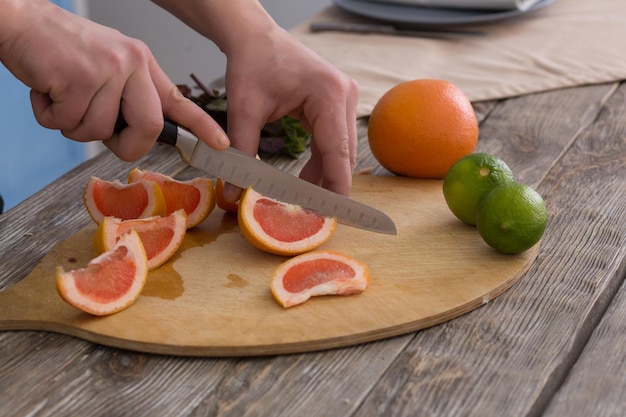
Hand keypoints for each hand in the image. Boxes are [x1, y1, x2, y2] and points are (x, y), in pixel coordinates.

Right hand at [0, 0, 228, 160]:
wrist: (21, 22)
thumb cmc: (61, 51)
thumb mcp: (108, 66)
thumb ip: (127, 97)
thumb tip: (134, 135)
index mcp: (141, 64)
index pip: (178, 100)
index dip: (202, 127)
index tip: (222, 145)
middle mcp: (131, 65)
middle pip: (148, 128)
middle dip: (125, 144)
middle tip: (104, 135)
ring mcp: (106, 70)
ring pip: (99, 131)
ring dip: (72, 124)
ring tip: (62, 95)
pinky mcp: (78, 78)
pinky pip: (67, 122)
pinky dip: (50, 116)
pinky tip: (47, 91)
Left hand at [151, 0, 358, 200]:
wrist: (255, 37)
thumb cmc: (251, 65)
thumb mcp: (244, 110)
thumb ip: (241, 152)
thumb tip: (232, 193)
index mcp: (328, 94)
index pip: (337, 150)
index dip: (336, 185)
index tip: (334, 215)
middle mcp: (345, 95)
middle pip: (343, 152)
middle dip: (329, 184)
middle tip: (315, 216)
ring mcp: (344, 98)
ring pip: (340, 149)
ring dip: (324, 174)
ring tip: (305, 201)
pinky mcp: (337, 103)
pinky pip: (333, 140)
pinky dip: (321, 160)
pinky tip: (304, 179)